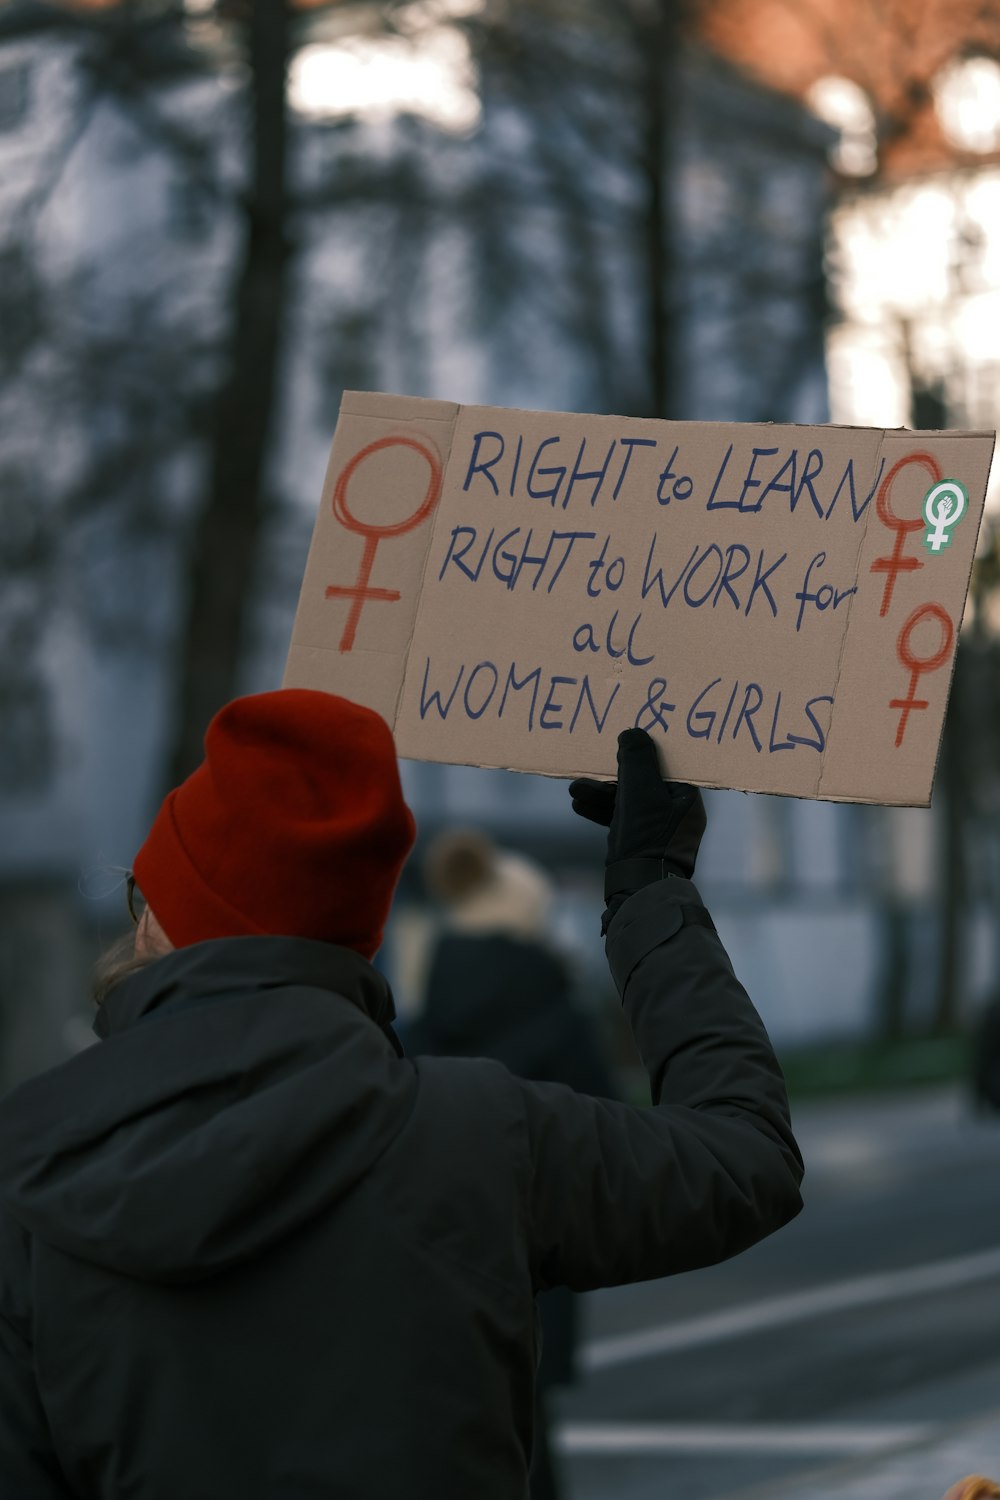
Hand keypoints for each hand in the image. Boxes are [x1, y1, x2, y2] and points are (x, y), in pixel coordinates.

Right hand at [569, 728, 705, 881]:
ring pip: (626, 801)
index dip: (643, 751)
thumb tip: (633, 732)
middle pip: (642, 782)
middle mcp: (676, 812)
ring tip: (574, 789)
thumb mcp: (640, 791)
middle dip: (611, 776)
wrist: (637, 890)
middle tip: (589, 768)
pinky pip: (620, 818)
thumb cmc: (646, 838)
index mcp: (686, 798)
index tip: (622, 740)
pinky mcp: (640, 843)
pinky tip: (579, 804)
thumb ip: (636, 759)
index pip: (665, 765)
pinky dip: (601, 810)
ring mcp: (657, 829)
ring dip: (600, 793)